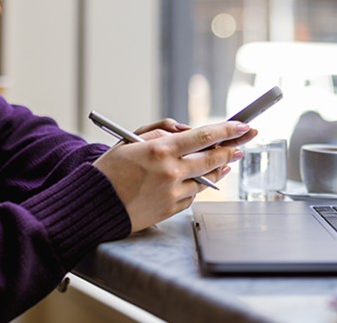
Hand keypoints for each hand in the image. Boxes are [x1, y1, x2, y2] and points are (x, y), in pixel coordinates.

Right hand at [93, 121, 256, 232]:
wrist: (94, 204)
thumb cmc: (110, 169)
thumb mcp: (131, 139)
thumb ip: (161, 130)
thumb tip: (186, 130)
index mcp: (160, 150)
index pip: (204, 136)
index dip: (227, 130)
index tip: (243, 127)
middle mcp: (170, 172)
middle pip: (212, 159)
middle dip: (231, 151)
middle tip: (242, 145)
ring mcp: (172, 193)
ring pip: (205, 179)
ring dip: (217, 170)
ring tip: (225, 163)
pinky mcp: (170, 210)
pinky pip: (191, 196)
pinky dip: (196, 186)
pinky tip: (199, 180)